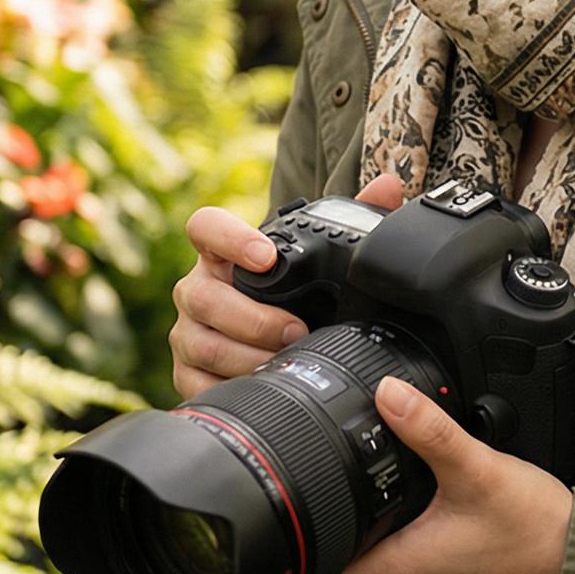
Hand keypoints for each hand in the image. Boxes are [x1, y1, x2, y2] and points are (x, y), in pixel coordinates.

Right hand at [169, 174, 406, 397]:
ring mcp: (188, 332)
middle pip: (204, 297)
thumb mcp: (317, 257)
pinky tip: (261, 385)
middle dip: (253, 318)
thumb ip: (353, 216)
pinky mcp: (186, 373)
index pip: (205, 227)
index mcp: (221, 253)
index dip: (230, 238)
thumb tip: (388, 186)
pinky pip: (196, 383)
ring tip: (286, 359)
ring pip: (202, 344)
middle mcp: (197, 288)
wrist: (267, 340)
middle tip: (297, 329)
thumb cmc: (293, 291)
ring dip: (248, 355)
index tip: (266, 256)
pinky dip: (231, 386)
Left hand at [295, 371, 574, 573]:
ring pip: (362, 568)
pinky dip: (381, 538)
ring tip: (340, 489)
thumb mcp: (477, 469)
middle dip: (314, 539)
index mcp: (398, 572)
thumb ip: (430, 431)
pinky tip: (393, 502)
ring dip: (349, 538)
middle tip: (299, 489)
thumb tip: (386, 393)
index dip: (284, 567)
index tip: (266, 532)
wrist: (574, 555)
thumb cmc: (530, 526)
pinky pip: (393, 563)